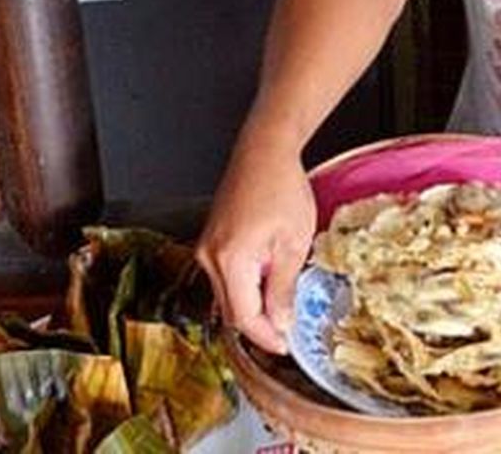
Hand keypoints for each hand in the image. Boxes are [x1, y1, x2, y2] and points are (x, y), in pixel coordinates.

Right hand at [195, 139, 314, 353]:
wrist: (263, 153)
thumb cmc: (282, 188)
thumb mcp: (294, 242)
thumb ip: (284, 286)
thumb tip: (281, 322)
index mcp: (231, 260)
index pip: (244, 317)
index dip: (265, 336)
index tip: (284, 346)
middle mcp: (209, 257)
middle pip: (231, 310)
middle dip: (259, 326)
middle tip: (286, 334)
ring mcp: (206, 249)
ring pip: (227, 295)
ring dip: (252, 306)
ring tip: (282, 309)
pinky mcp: (210, 242)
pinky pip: (224, 277)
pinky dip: (245, 287)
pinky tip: (267, 284)